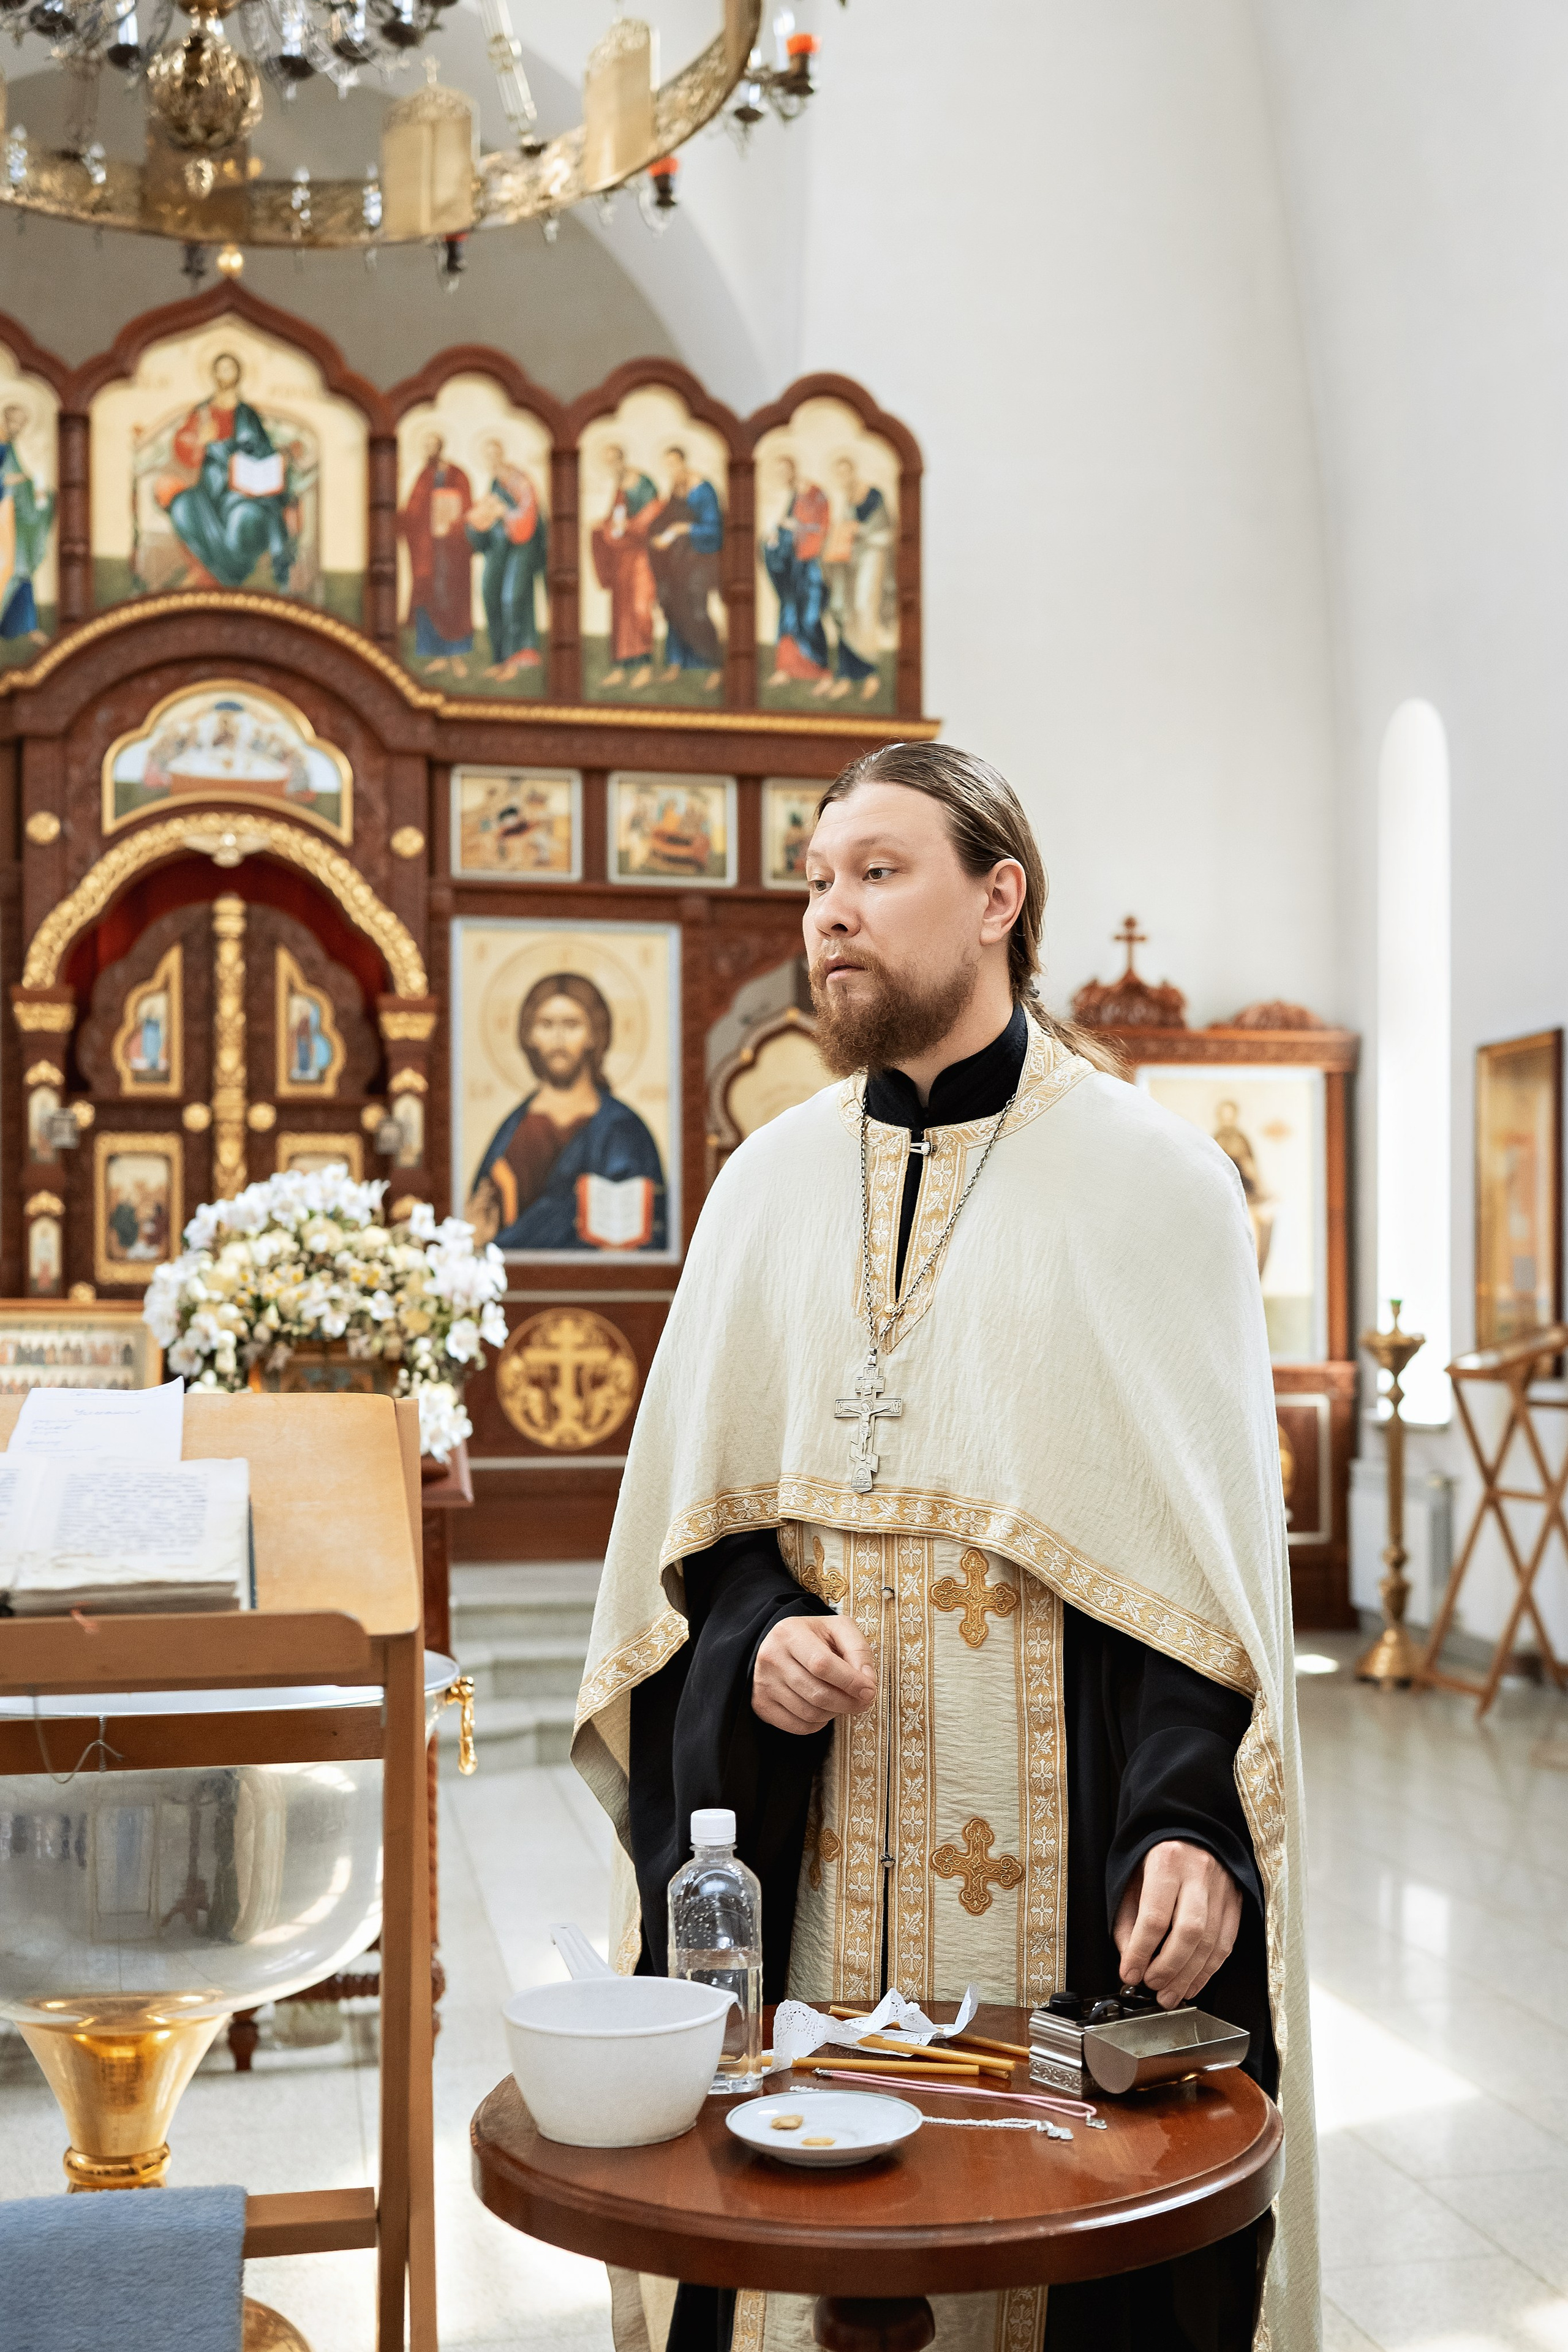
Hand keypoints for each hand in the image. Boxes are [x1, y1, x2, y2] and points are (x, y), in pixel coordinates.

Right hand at [752, 1614, 875, 1734]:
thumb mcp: (838, 1629)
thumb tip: (868, 1682)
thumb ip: (858, 1650)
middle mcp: (771, 1657)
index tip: (869, 1690)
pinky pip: (799, 1726)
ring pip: (809, 1713)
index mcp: (789, 1633)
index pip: (822, 1664)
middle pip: (817, 1693)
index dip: (849, 1681)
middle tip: (863, 1701)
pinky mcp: (762, 1705)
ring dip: (835, 1712)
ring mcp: (763, 1683)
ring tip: (842, 1700)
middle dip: (848, 1702)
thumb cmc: (815, 1638)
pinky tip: (823, 1708)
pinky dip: (819, 1723)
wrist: (782, 1646)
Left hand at [1113, 1839, 1241, 2008]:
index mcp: (1168, 1861)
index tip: (1130, 1973)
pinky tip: (1193, 1982)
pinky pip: (1225, 1943)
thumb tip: (1131, 1959)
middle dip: (1169, 1967)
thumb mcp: (1133, 1877)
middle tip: (1152, 1985)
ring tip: (1170, 1994)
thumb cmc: (1158, 1855)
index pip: (1155, 1916)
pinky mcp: (1236, 1901)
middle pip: (1189, 1932)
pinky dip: (1208, 1970)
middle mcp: (1199, 1873)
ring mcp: (1223, 1888)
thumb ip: (1128, 1919)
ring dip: (1189, 1976)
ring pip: (1211, 1942)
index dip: (1141, 1951)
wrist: (1191, 1829)